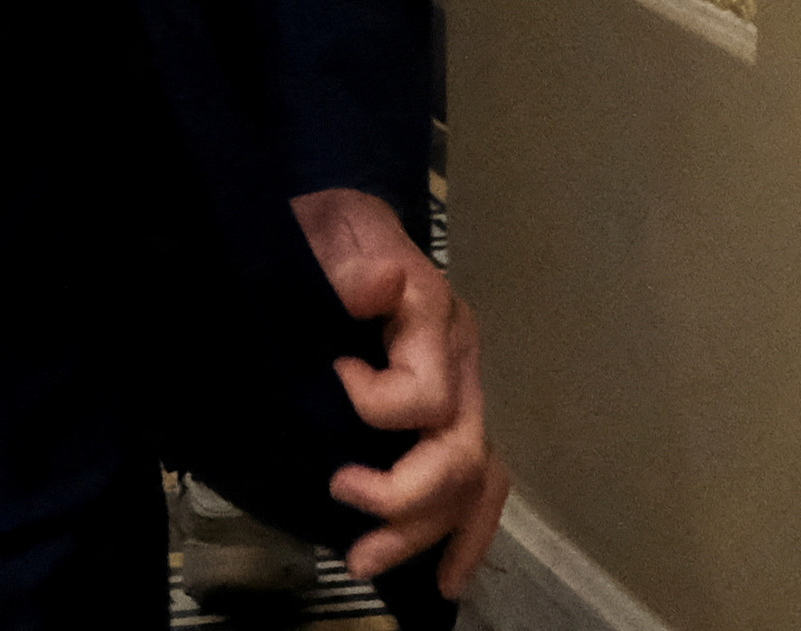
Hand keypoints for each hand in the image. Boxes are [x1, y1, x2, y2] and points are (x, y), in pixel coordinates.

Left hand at [292, 186, 507, 596]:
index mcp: (431, 313)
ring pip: (471, 482)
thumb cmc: (326, 228)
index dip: (377, 405)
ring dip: (424, 532)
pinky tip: (445, 577)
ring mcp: (461, 392)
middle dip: (404, 498)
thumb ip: (346, 263)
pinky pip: (477, 488)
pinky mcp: (448, 419)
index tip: (330, 376)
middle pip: (460, 452)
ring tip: (365, 562)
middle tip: (344, 507)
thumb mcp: (323, 230)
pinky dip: (466, 536)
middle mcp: (459, 358)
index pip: (427, 394)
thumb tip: (378, 284)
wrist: (334, 222)